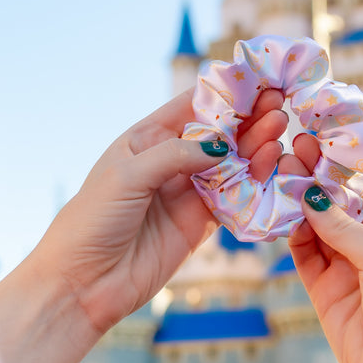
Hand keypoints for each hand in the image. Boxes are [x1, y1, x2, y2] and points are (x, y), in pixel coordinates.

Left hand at [0, 88, 289, 362]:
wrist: (82, 284)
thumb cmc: (92, 221)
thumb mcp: (128, 176)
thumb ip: (175, 155)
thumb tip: (221, 145)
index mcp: (146, 139)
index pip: (192, 105)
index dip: (226, 91)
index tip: (259, 79)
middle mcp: (169, 162)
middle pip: (218, 133)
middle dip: (248, 118)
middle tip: (279, 105)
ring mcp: (186, 193)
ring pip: (231, 165)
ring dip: (256, 148)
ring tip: (278, 133)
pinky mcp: (199, 225)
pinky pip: (234, 200)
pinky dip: (255, 185)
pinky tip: (273, 168)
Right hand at [283, 148, 362, 362]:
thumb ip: (344, 225)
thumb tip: (307, 194)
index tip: (336, 127)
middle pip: (347, 195)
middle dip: (322, 171)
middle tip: (296, 144)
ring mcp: (352, 265)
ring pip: (320, 221)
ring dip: (300, 198)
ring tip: (279, 168)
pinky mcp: (325, 290)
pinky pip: (303, 253)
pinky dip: (289, 232)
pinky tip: (274, 209)